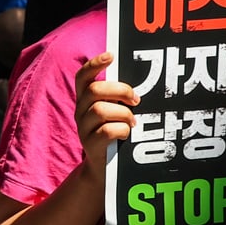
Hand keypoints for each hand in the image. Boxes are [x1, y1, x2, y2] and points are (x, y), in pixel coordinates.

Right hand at [74, 51, 135, 167]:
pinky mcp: (90, 145)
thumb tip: (145, 83)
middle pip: (94, 90)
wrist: (106, 168)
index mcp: (85, 99)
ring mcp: (83, 128)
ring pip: (100, 110)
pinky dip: (122, 130)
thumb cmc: (116, 133)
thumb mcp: (114, 112)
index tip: (111, 56)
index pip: (83, 77)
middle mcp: (80, 111)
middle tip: (136, 100)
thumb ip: (119, 98)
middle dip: (120, 91)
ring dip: (123, 114)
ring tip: (133, 122)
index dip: (94, 64)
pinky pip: (107, 131)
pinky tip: (127, 134)